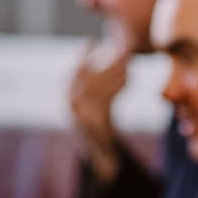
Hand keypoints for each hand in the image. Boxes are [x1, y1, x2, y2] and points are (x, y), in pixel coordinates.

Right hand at [71, 39, 129, 181]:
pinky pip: (108, 99)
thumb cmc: (100, 127)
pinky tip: (130, 77)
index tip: (91, 40)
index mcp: (68, 98)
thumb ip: (93, 85)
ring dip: (116, 72)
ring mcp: (82, 115)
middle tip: (121, 49)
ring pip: (100, 86)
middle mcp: (72, 106)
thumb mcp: (92, 105)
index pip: (74, 72)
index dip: (82, 56)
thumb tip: (100, 56)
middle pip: (89, 77)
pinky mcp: (96, 123)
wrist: (102, 157)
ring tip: (129, 61)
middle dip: (105, 62)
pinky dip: (119, 86)